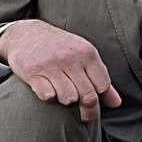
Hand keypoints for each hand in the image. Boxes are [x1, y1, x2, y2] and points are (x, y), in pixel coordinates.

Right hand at [0, 20, 123, 119]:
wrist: (25, 34)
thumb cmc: (59, 48)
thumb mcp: (83, 56)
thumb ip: (100, 79)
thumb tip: (116, 103)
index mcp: (87, 52)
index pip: (102, 86)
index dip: (98, 96)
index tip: (90, 97)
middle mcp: (70, 58)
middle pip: (87, 96)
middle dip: (85, 106)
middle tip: (78, 105)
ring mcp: (51, 65)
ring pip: (68, 98)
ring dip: (65, 100)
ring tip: (61, 91)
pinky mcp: (33, 73)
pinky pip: (48, 96)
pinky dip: (48, 97)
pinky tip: (46, 88)